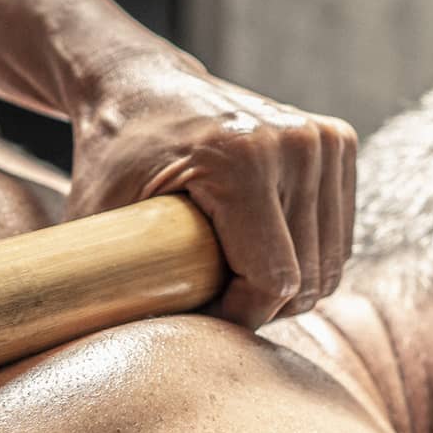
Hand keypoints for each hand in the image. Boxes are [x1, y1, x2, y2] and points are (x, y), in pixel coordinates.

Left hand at [68, 58, 356, 328]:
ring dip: (285, 285)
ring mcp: (321, 137)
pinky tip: (259, 242)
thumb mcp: (95, 217)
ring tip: (229, 269)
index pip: (273, 281)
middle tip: (208, 291)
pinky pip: (337, 236)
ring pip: (328, 265)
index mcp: (240, 158)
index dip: (237, 317)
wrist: (140, 84)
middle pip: (307, 279)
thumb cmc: (112, 156)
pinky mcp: (336, 140)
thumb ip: (106, 280)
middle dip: (259, 305)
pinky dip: (304, 254)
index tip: (196, 312)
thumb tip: (114, 348)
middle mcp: (292, 142)